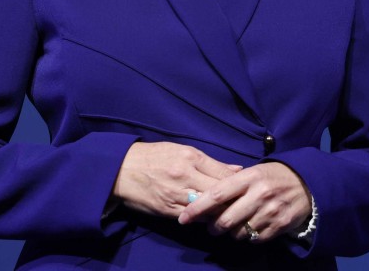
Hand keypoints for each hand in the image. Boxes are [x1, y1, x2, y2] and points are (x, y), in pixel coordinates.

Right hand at [112, 142, 241, 217]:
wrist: (122, 169)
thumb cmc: (155, 156)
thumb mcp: (182, 150)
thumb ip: (210, 162)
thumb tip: (237, 169)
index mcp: (190, 157)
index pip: (223, 173)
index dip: (238, 183)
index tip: (246, 188)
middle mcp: (184, 176)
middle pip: (218, 191)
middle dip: (232, 199)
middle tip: (243, 204)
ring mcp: (175, 194)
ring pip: (207, 207)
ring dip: (219, 211)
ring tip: (230, 213)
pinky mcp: (167, 209)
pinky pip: (191, 217)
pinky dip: (203, 218)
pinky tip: (210, 218)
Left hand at [177, 162, 311, 242]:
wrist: (307, 182)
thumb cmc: (272, 176)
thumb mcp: (253, 172)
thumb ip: (230, 183)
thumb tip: (202, 198)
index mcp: (249, 177)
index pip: (217, 194)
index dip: (198, 208)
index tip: (184, 218)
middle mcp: (259, 194)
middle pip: (226, 220)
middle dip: (213, 227)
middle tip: (211, 227)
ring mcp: (270, 211)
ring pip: (239, 233)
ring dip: (232, 233)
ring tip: (234, 226)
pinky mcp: (280, 225)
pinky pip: (255, 239)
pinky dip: (249, 237)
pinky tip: (251, 227)